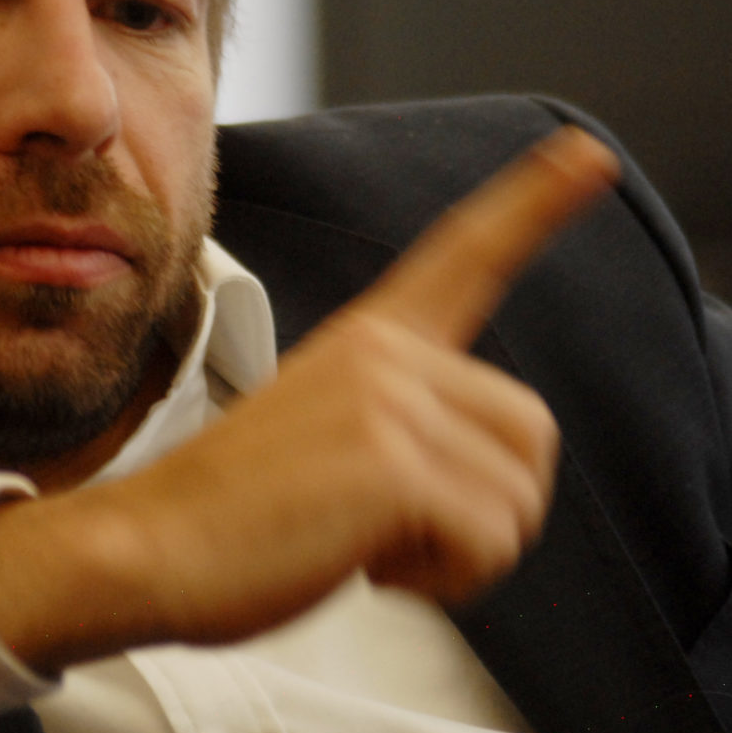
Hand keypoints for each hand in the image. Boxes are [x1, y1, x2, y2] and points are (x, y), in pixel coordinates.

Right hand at [0, 125, 620, 671]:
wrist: (144, 548)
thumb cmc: (229, 513)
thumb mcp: (325, 434)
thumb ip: (404, 421)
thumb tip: (493, 473)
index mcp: (371, 337)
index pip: (466, 251)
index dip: (538, 199)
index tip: (588, 151)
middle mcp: (387, 353)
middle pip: (532, 436)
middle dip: (481, 509)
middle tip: (383, 524)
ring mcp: (389, 400)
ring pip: (519, 497)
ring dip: (459, 551)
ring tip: (363, 538)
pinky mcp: (392, 463)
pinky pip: (488, 542)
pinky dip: (442, 581)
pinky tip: (360, 559)